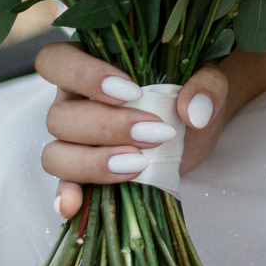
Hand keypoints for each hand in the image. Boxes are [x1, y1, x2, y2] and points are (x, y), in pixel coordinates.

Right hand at [36, 43, 265, 218]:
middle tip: (155, 133)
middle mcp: (72, 101)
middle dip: (108, 128)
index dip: (83, 76)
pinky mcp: (85, 174)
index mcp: (89, 63)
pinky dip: (68, 196)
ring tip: (139, 164)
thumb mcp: (208, 79)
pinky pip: (64, 186)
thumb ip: (207, 84)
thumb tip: (194, 110)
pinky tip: (75, 205)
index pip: (56, 60)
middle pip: (59, 116)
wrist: (199, 121)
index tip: (131, 93)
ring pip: (56, 154)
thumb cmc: (192, 88)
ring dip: (94, 162)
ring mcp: (73, 141)